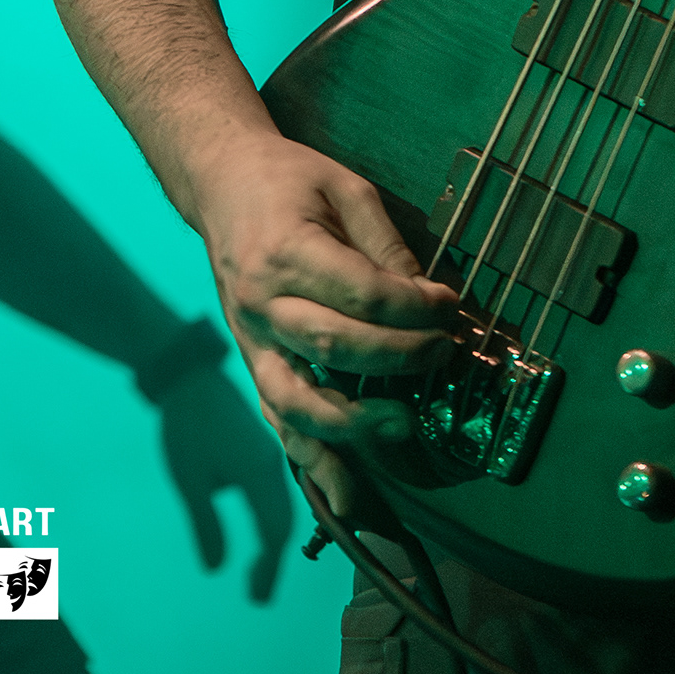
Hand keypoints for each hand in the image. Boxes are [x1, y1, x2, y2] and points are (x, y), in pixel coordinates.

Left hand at [156, 364, 294, 600]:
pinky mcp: (261, 449)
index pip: (273, 531)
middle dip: (272, 559)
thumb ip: (206, 525)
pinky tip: (256, 531)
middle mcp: (272, 465)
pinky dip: (269, 519)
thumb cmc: (186, 430)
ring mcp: (269, 454)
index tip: (257, 598)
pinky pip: (274, 493)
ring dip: (272, 540)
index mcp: (258, 474)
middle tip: (257, 594)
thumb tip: (215, 568)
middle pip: (283, 521)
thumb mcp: (189, 481)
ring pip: (281, 507)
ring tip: (257, 570)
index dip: (268, 568)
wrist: (190, 379)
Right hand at [189, 130, 459, 520]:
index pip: (362, 295)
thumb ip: (386, 244)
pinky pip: (278, 418)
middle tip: (443, 354)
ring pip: (296, 399)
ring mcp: (251, 339)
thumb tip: (428, 297)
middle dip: (398, 359)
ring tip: (402, 424)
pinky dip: (310, 458)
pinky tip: (345, 493)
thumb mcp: (347, 189)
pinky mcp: (251, 361)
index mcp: (286, 251)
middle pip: (334, 346)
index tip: (451, 308)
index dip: (415, 308)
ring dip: (352, 423)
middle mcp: (262, 303)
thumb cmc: (290, 180)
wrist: (223, 184)